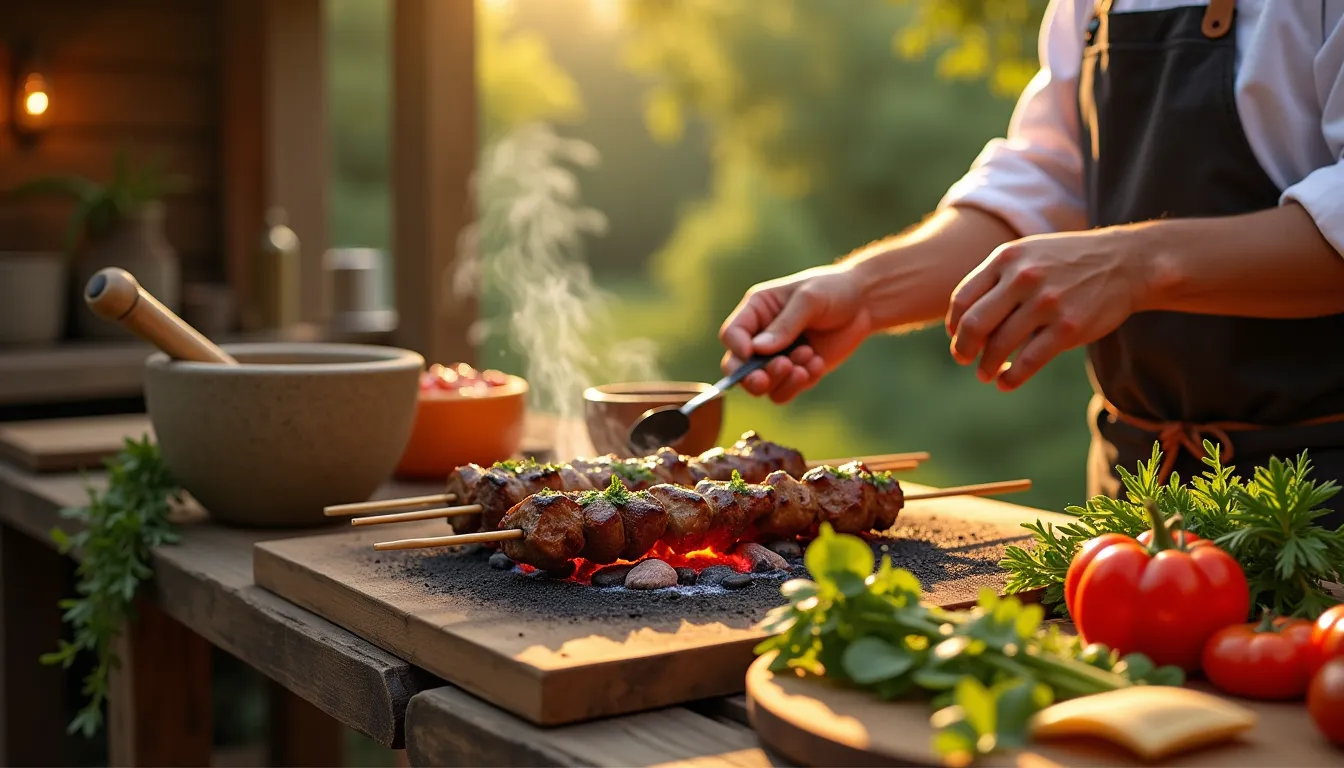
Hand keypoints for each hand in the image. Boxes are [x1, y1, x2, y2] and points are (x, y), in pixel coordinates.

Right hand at [719, 265, 874, 402]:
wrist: (863, 304)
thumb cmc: (832, 290)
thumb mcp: (809, 299)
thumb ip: (784, 325)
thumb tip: (757, 349)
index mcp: (756, 312)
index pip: (731, 335)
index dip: (736, 348)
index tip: (753, 352)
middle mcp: (761, 338)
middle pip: (738, 368)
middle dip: (754, 375)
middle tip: (781, 367)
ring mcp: (777, 358)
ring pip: (763, 386)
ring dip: (783, 379)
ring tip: (809, 357)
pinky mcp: (796, 373)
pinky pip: (787, 391)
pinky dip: (801, 382)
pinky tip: (818, 363)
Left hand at [944, 228, 1152, 390]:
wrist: (1125, 262)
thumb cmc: (1067, 263)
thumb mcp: (1028, 255)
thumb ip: (996, 279)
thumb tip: (961, 321)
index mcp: (1007, 259)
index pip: (963, 299)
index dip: (954, 324)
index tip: (957, 337)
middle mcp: (1023, 278)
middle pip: (974, 324)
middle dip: (963, 349)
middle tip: (963, 359)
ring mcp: (1046, 303)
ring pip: (1000, 346)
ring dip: (987, 367)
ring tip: (986, 374)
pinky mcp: (1068, 328)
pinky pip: (1029, 361)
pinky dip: (1012, 377)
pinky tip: (1006, 382)